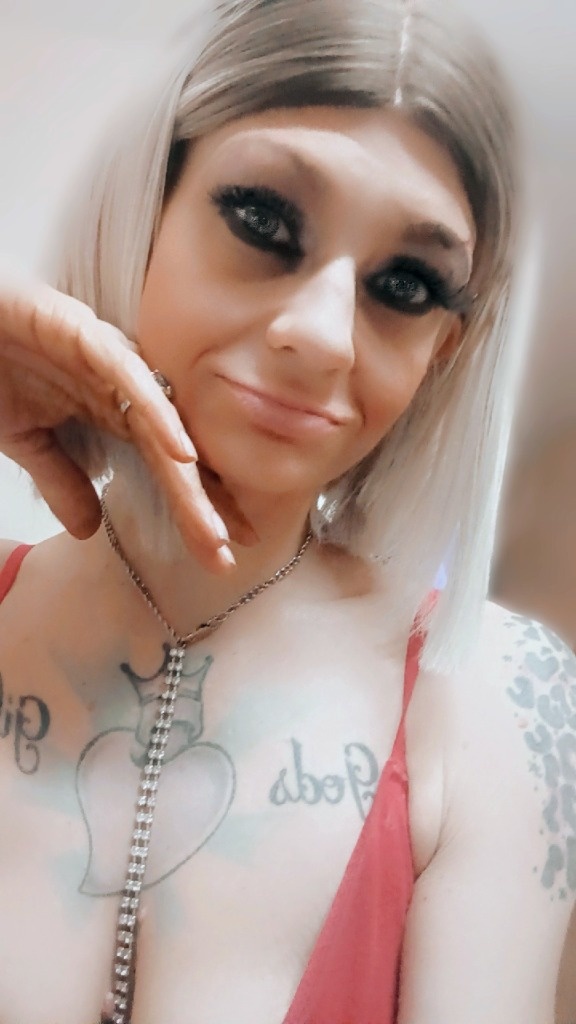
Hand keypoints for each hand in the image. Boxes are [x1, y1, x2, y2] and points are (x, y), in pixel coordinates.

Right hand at [0, 265, 253, 570]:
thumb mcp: (28, 442)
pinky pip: (130, 377)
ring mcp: (109, 361)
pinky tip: (182, 452)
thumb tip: (88, 530)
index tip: (222, 552)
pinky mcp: (86, 336)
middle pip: (176, 455)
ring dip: (191, 475)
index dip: (196, 508)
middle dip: (204, 506)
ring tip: (215, 524)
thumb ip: (62, 480)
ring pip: (163, 423)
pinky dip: (157, 413)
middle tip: (226, 554)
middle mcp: (124, 389)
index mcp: (115, 412)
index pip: (167, 468)